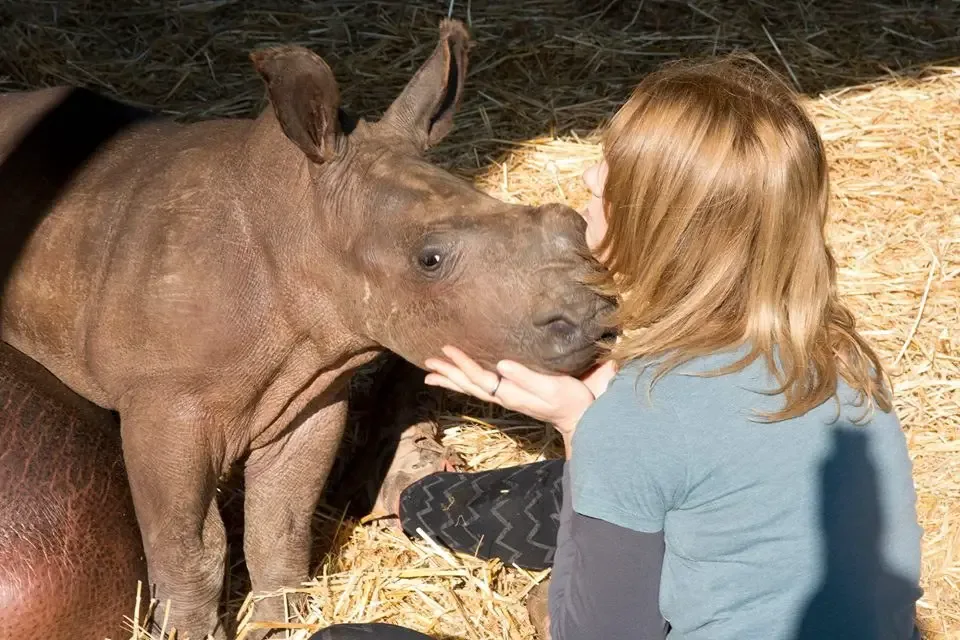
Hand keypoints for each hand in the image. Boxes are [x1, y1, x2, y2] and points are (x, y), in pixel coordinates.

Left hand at [423, 345, 616, 436]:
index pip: (479, 377)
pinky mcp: (511, 397)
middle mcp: (503, 397)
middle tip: (428, 362)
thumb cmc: (569, 400)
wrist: (579, 419)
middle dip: (448, 373)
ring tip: (432, 374)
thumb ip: (526, 377)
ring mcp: (506, 398)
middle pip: (469, 385)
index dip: (462, 363)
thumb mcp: (551, 387)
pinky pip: (481, 389)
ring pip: (472, 389)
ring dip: (452, 380)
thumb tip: (501, 365)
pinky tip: (461, 379)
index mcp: (510, 393)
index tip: (447, 348)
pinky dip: (466, 383)